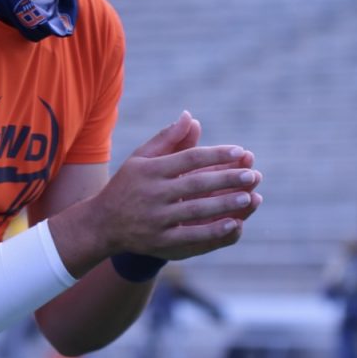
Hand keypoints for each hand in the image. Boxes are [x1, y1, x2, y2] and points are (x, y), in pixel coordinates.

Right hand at [91, 111, 262, 260]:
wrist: (103, 223)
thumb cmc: (127, 185)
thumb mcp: (141, 158)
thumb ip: (167, 138)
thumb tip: (190, 116)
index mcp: (150, 170)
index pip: (189, 158)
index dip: (215, 154)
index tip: (239, 151)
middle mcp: (153, 193)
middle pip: (196, 184)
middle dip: (227, 178)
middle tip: (252, 174)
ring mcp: (157, 219)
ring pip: (197, 210)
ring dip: (225, 203)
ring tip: (249, 196)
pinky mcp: (161, 241)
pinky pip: (192, 236)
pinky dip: (214, 231)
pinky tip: (235, 223)